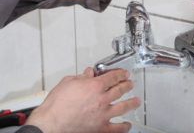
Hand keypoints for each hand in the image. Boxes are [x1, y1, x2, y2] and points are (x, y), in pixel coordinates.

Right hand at [26, 68, 140, 132]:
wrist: (50, 125)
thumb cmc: (55, 105)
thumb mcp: (67, 83)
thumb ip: (81, 77)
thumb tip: (88, 73)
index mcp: (95, 86)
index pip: (113, 77)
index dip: (121, 74)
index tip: (124, 74)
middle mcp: (102, 99)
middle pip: (120, 89)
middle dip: (127, 85)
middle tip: (130, 84)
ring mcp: (103, 114)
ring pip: (124, 107)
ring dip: (132, 103)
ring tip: (136, 101)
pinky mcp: (100, 128)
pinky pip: (117, 128)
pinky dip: (124, 127)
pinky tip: (128, 125)